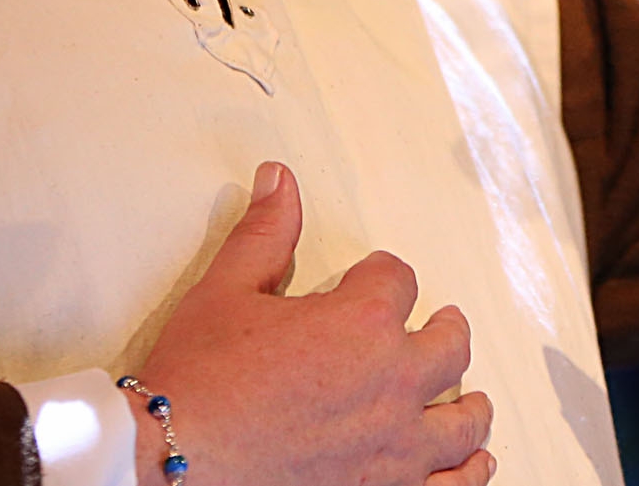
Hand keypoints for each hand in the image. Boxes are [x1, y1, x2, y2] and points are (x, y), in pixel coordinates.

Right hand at [135, 162, 495, 485]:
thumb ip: (265, 234)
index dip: (383, 276)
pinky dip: (466, 473)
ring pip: (463, 424)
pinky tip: (470, 466)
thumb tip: (279, 181)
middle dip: (444, 331)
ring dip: (469, 407)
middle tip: (440, 329)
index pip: (398, 280)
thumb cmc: (196, 384)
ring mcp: (394, 447)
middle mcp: (391, 380)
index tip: (374, 281)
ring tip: (469, 403)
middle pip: (449, 346)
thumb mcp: (226, 292)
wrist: (168, 461)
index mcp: (361, 322)